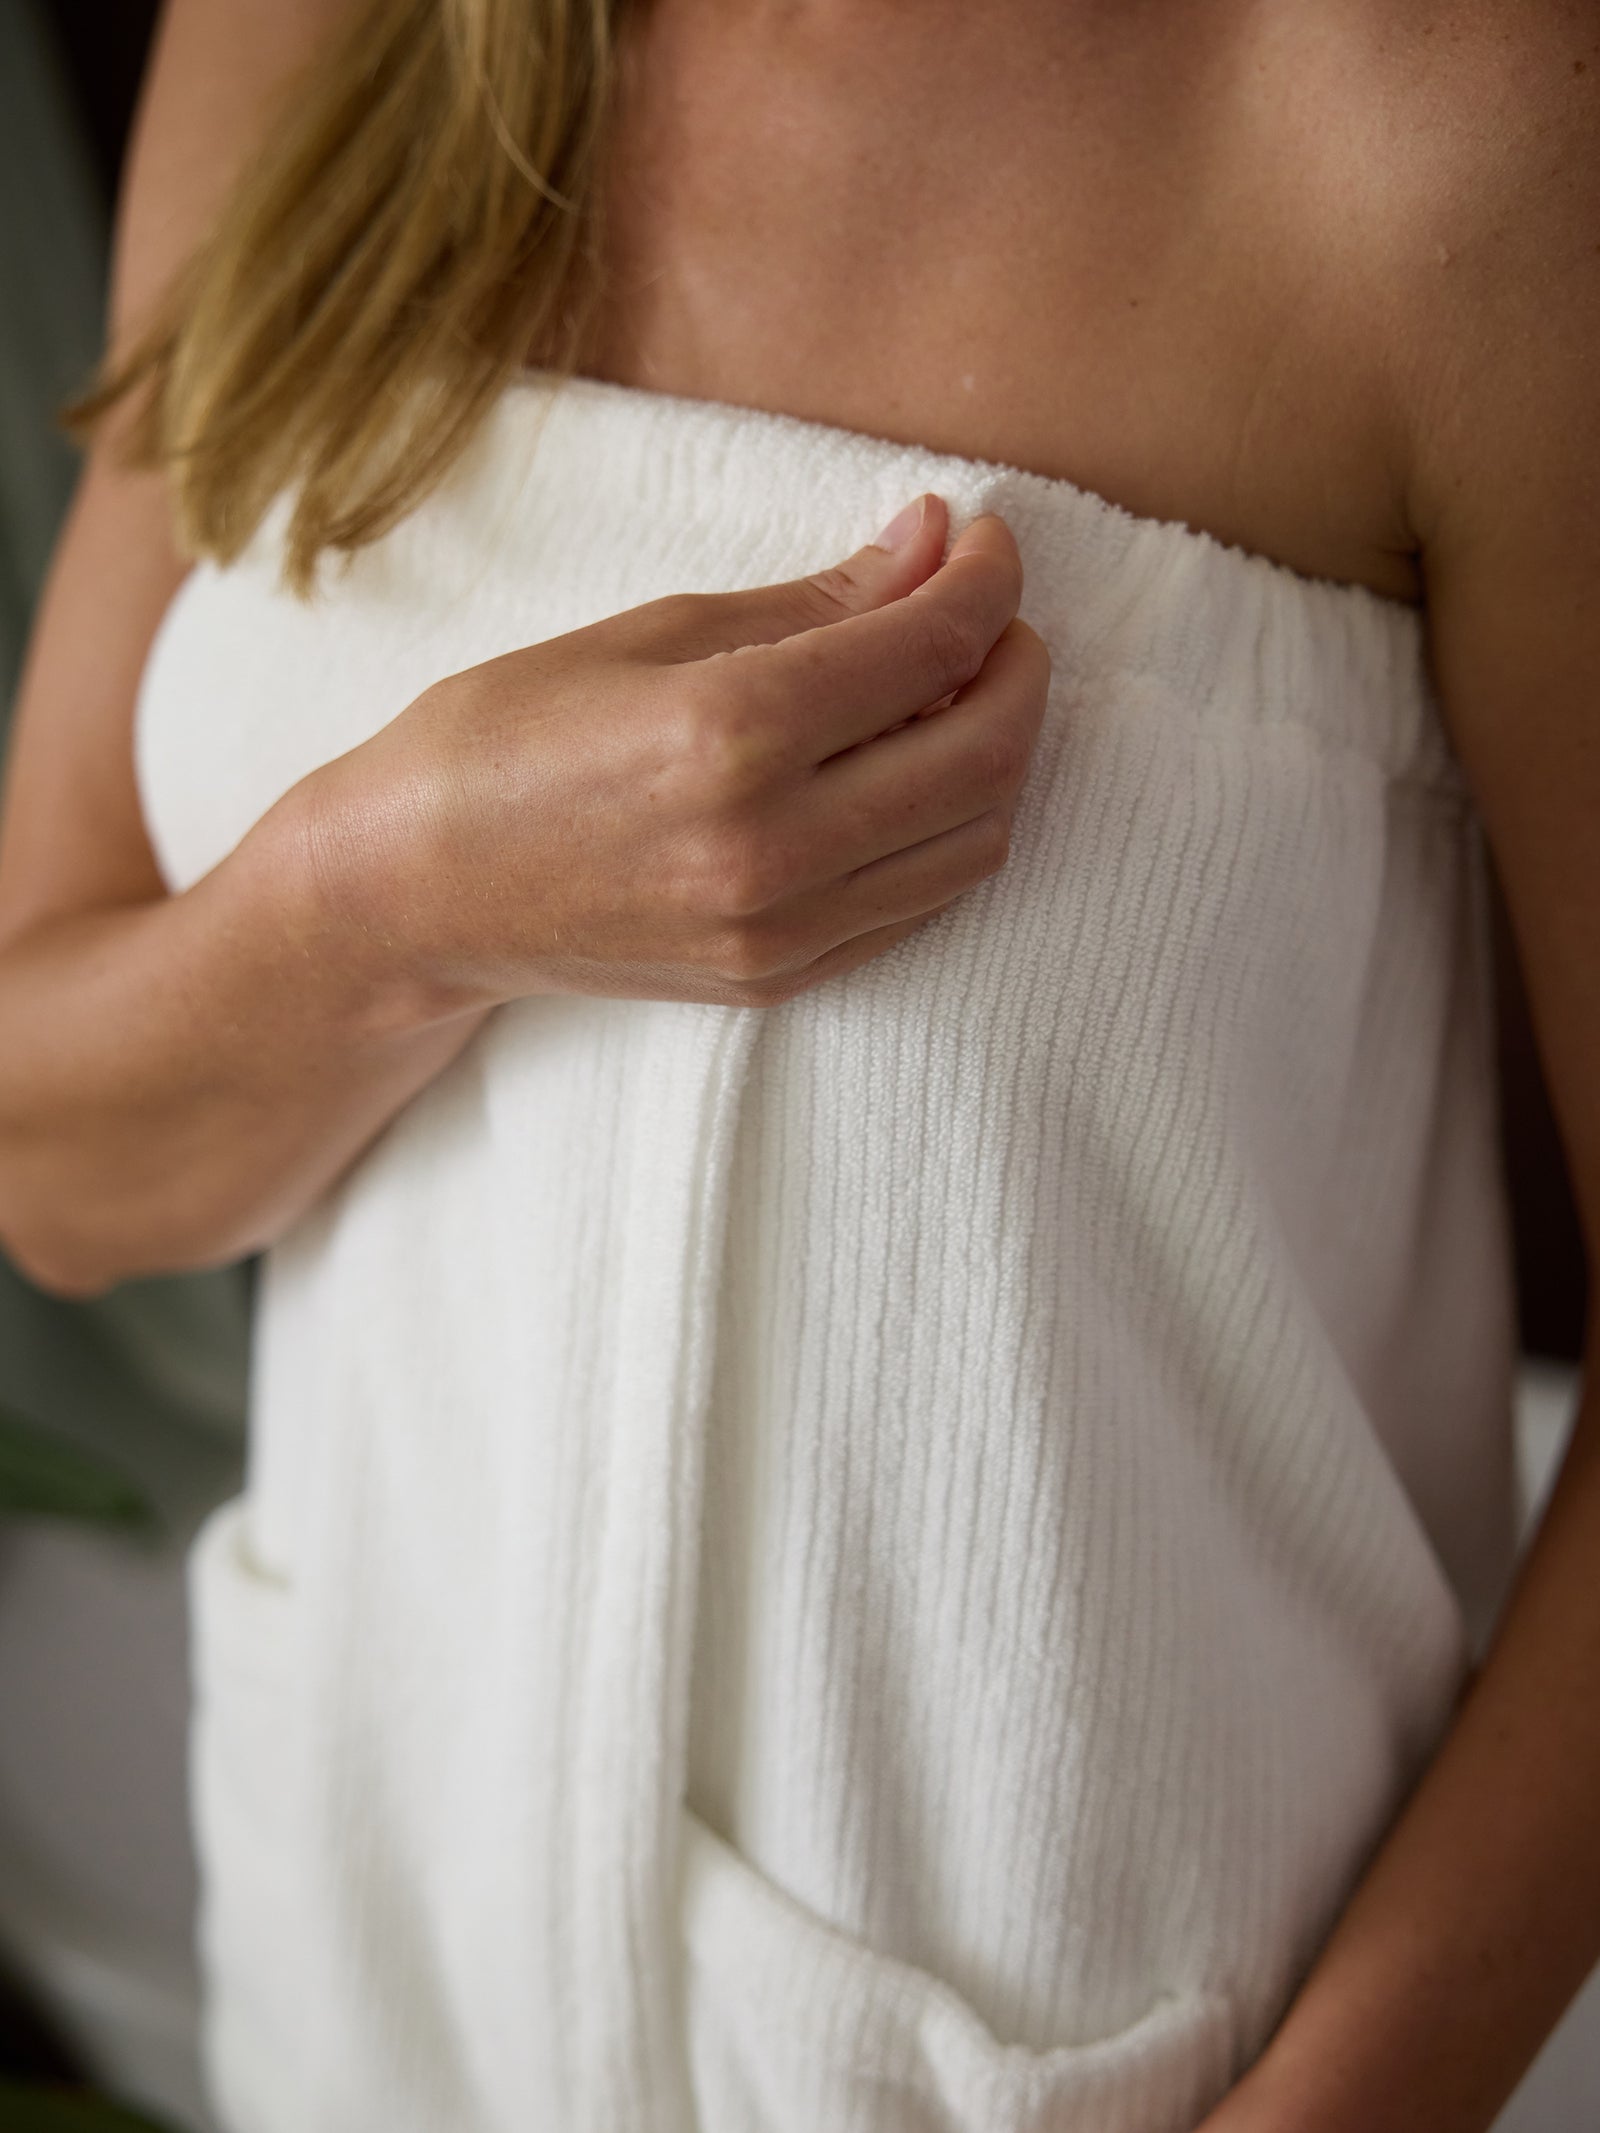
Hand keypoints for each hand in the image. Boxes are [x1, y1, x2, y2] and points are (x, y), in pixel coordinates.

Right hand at [300, 493, 1049, 1011]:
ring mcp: (780, 930)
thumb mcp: (649, 633)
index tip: (981, 541)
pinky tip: (907, 773)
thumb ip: (812, 601)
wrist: (413, 893)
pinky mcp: (778, 979)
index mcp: (729, 733)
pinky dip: (947, 828)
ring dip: (997, 753)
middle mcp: (771, 846)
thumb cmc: (503, 738)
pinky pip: (920, 901)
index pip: (929, 648)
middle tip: (989, 615)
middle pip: (984, 753)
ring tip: (950, 692)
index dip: (984, 580)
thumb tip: (929, 543)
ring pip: (976, 839)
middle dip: (1017, 666)